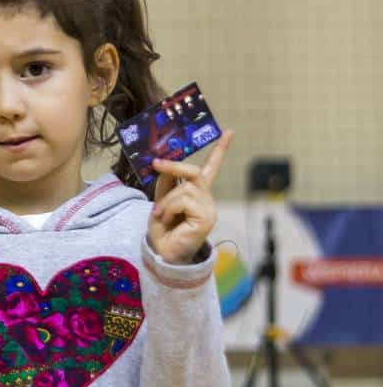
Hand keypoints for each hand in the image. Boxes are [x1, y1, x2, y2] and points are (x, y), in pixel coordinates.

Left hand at [146, 129, 233, 263]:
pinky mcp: (207, 218)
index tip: (229, 132)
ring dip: (167, 199)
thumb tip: (165, 163)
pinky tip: (166, 219)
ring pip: (186, 187)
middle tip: (156, 164)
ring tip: (160, 214)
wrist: (162, 254)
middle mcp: (206, 200)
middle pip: (195, 172)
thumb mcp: (161, 200)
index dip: (220, 150)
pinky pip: (184, 200)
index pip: (211, 169)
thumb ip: (166, 182)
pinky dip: (170, 207)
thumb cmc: (163, 230)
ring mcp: (209, 209)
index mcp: (197, 194)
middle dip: (174, 166)